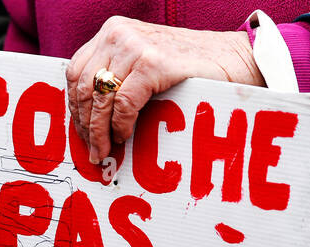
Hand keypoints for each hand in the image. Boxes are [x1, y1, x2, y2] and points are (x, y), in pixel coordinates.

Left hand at [66, 16, 264, 164]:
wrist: (234, 59)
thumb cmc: (190, 69)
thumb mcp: (144, 64)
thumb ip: (118, 77)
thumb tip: (89, 117)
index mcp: (112, 32)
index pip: (76, 72)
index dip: (75, 107)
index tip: (81, 133)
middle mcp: (118, 34)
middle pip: (85, 87)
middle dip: (85, 124)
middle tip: (92, 150)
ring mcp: (135, 46)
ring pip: (100, 98)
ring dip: (99, 131)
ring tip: (104, 151)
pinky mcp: (153, 63)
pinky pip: (123, 104)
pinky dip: (121, 126)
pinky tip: (125, 137)